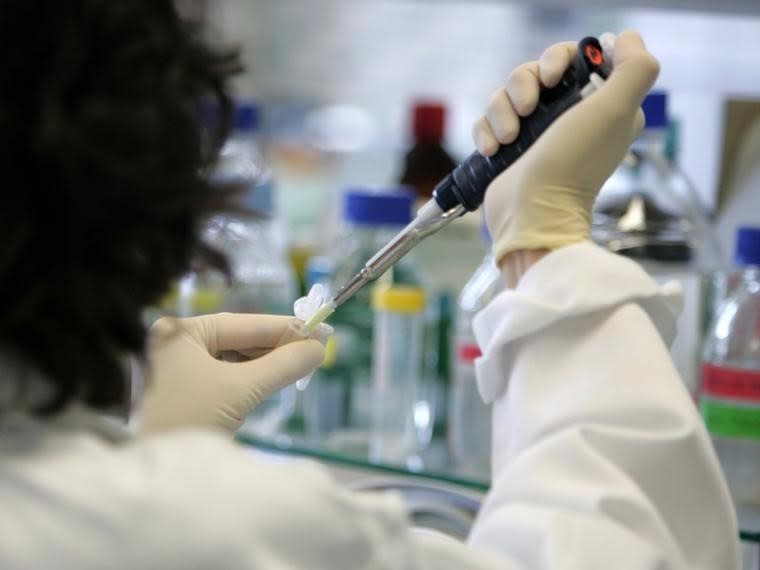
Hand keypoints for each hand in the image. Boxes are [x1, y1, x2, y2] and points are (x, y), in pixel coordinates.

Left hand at [139, 313, 326, 433]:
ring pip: (236, 358)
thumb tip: (319, 348)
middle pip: (239, 339)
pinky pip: (229, 376)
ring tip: (304, 362)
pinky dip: (255, 377)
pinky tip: (279, 376)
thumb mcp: (241, 389)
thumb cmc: (192, 420)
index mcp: (180, 333)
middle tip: (317, 347)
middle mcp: (177, 344)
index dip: (284, 327)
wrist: (162, 481)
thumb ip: (282, 364)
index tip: (319, 328)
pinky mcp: (189, 392)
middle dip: (278, 346)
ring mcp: (181, 369)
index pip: (242, 323)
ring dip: (269, 361)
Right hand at [473, 31, 659, 266]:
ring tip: (508, 138)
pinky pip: (488, 119)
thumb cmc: (574, 165)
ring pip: (507, 94)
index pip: (575, 59)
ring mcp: (535, 133)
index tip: (554, 78)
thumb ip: (635, 67)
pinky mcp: (507, 148)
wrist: (531, 212)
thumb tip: (624, 38)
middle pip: (535, 72)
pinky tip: (493, 150)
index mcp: (600, 105)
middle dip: (524, 86)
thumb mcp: (617, 110)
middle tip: (529, 109)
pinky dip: (487, 131)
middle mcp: (569, 116)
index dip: (559, 60)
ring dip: (502, 111)